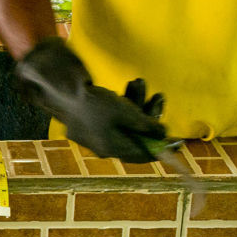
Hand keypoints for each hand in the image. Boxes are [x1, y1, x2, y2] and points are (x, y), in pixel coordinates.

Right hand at [12, 38, 168, 160]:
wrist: (61, 89)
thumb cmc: (95, 103)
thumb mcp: (127, 113)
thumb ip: (147, 125)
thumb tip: (163, 135)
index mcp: (113, 149)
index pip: (142, 154)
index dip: (161, 146)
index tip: (176, 140)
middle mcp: (104, 146)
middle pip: (134, 135)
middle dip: (148, 115)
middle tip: (160, 97)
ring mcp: (94, 133)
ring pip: (123, 122)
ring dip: (136, 103)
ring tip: (140, 82)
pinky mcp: (87, 121)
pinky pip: (111, 117)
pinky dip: (121, 103)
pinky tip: (128, 86)